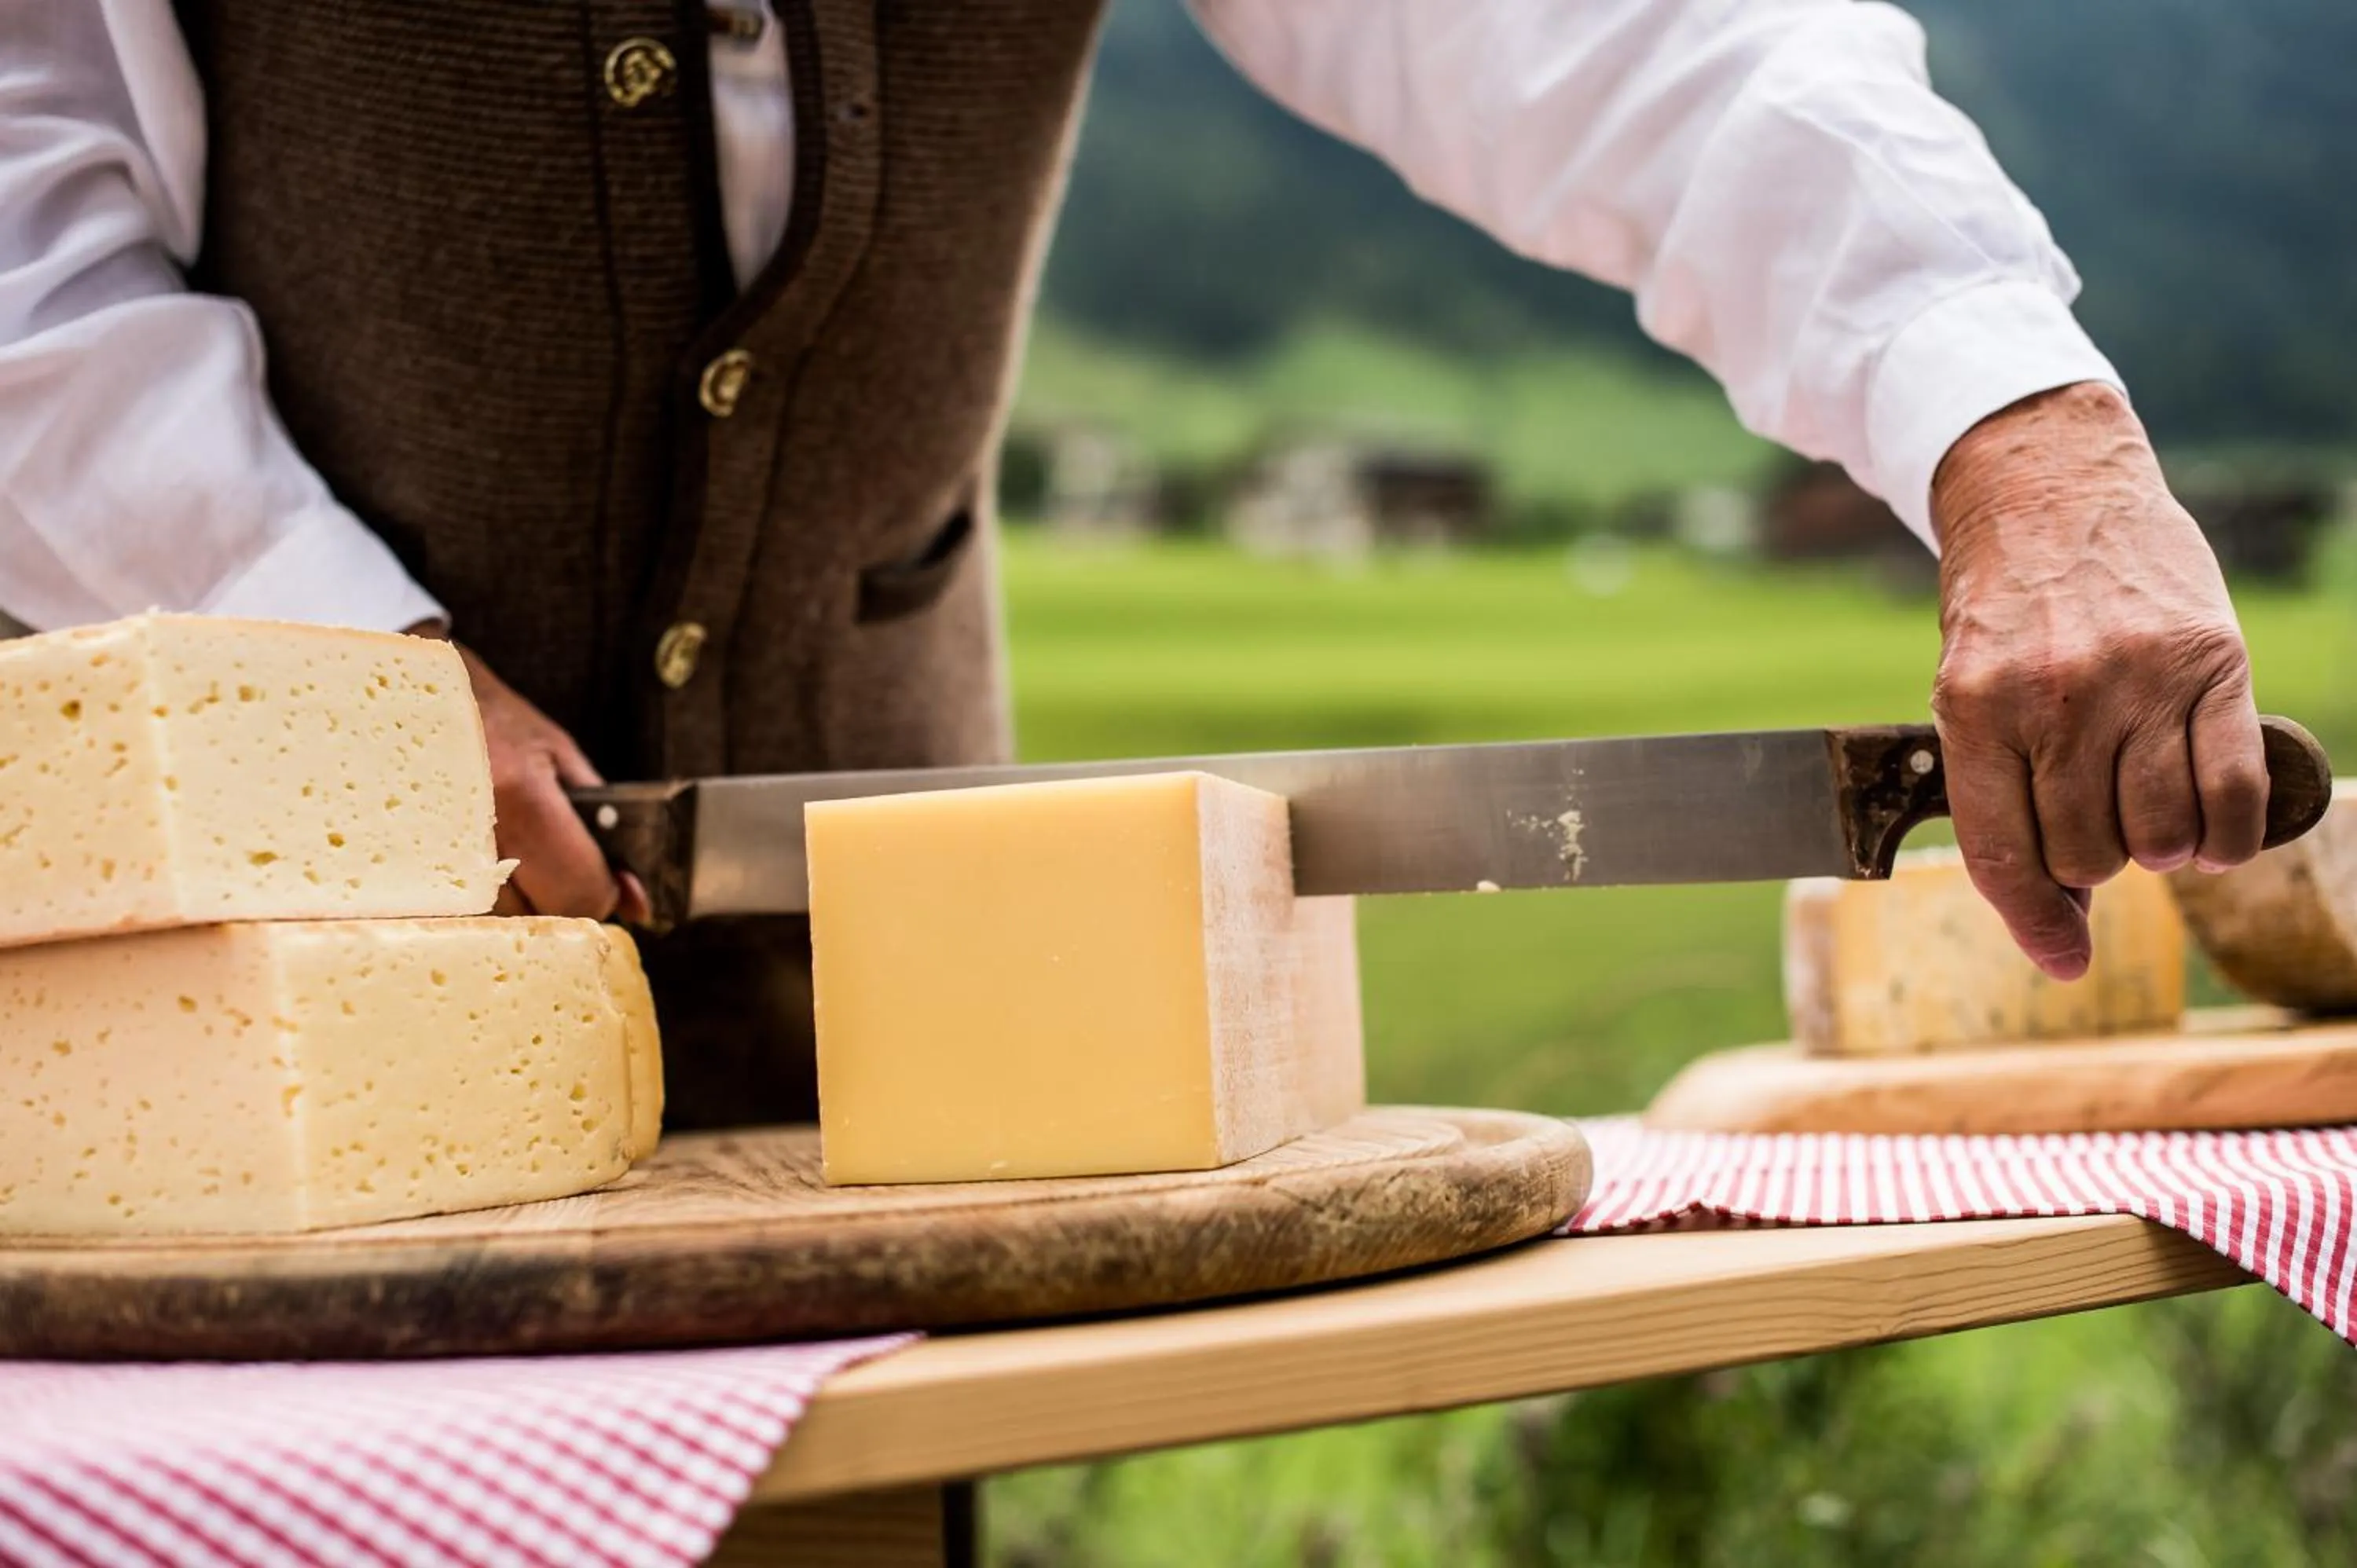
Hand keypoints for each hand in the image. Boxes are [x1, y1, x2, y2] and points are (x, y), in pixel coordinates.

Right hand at [407, 624, 649, 923]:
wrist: (412, 693)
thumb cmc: (490, 718)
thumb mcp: (560, 756)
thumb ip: (607, 828)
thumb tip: (639, 901)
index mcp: (521, 796)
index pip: (581, 891)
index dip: (602, 890)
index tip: (599, 874)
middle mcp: (473, 831)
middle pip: (544, 918)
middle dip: (561, 896)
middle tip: (552, 855)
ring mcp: (430, 855)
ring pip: (502, 923)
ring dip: (518, 898)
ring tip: (507, 843)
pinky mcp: (405, 870)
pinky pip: (460, 914)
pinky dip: (479, 896)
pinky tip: (477, 854)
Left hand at [1928, 382, 2265, 979]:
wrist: (2049, 488)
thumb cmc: (2004, 607)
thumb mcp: (1967, 688)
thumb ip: (2002, 785)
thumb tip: (2056, 903)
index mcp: (1976, 711)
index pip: (2004, 855)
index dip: (2034, 924)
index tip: (2062, 962)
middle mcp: (2055, 699)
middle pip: (2088, 853)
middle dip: (2094, 862)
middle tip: (2096, 824)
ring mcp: (2136, 680)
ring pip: (2160, 833)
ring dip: (2159, 848)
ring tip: (2147, 810)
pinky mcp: (2210, 661)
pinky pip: (2232, 791)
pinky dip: (2228, 834)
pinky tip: (2211, 832)